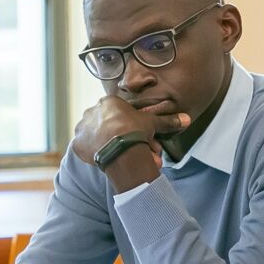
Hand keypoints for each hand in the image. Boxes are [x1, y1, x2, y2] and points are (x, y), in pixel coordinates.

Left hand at [71, 96, 189, 188]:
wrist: (118, 147)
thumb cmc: (134, 131)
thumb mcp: (152, 124)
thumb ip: (167, 121)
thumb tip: (186, 119)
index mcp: (108, 103)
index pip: (120, 116)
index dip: (133, 130)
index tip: (142, 141)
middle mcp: (91, 112)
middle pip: (110, 128)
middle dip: (125, 142)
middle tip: (137, 154)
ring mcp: (82, 128)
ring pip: (99, 138)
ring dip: (111, 148)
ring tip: (125, 161)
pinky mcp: (77, 143)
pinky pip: (86, 149)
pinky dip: (96, 155)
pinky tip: (108, 160)